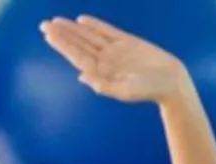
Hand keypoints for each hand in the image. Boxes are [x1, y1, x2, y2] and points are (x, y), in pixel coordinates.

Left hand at [42, 15, 190, 104]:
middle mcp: (104, 60)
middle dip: (61, 34)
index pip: (76, 55)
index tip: (48, 36)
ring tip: (57, 21)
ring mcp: (114, 50)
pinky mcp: (127, 42)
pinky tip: (82, 20)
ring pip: (89, 36)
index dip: (62, 44)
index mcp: (100, 72)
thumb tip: (81, 77)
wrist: (171, 81)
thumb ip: (104, 85)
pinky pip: (107, 31)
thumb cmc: (148, 91)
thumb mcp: (125, 91)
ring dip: (73, 29)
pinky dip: (95, 25)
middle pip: (78, 44)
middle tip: (44, 24)